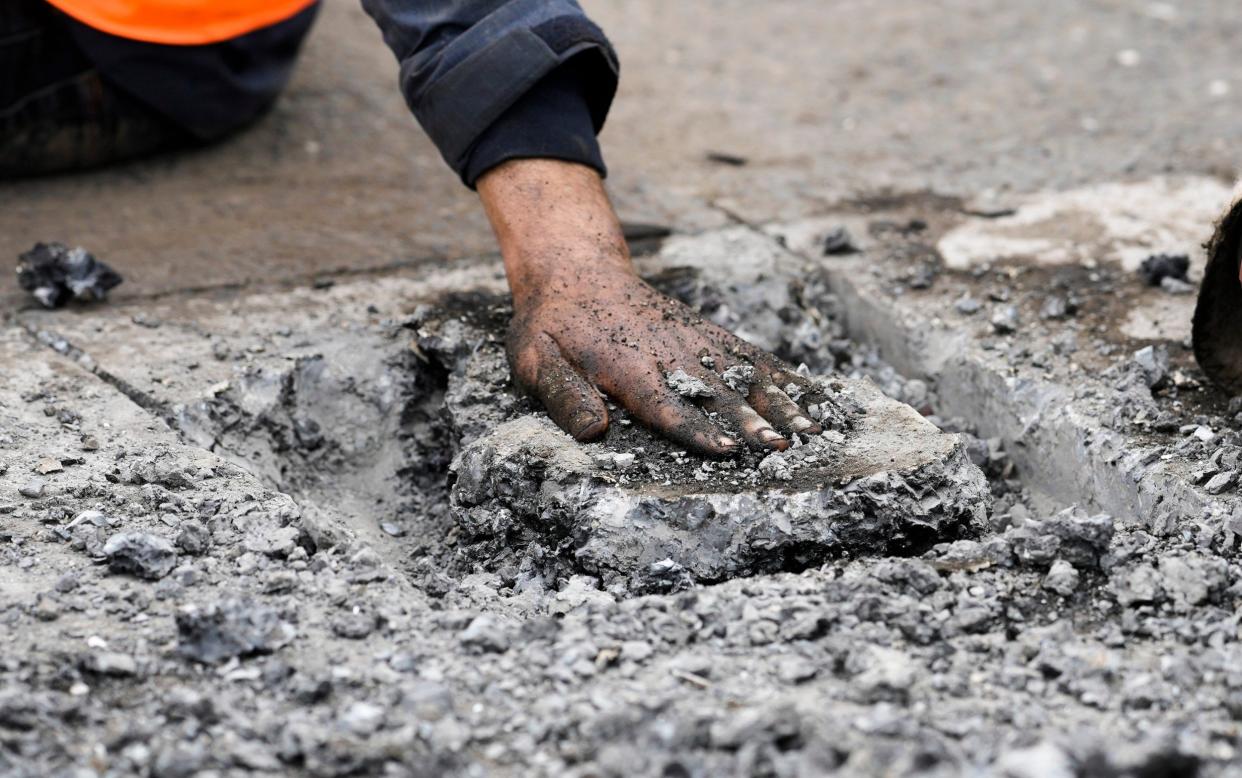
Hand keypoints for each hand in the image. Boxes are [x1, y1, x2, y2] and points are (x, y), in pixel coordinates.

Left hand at [477, 160, 821, 455]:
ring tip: (813, 430)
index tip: (726, 449)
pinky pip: (754, 357)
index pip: (666, 405)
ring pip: (745, 376)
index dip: (696, 429)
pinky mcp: (710, 336)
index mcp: (627, 366)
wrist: (577, 268)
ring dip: (781, 403)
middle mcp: (670, 354)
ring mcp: (696, 342)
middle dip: (752, 421)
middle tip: (782, 447)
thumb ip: (564, 395)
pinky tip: (817, 398)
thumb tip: (593, 433)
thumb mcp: (536, 358)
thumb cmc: (553, 324)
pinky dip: (787, 378)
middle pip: (717, 393)